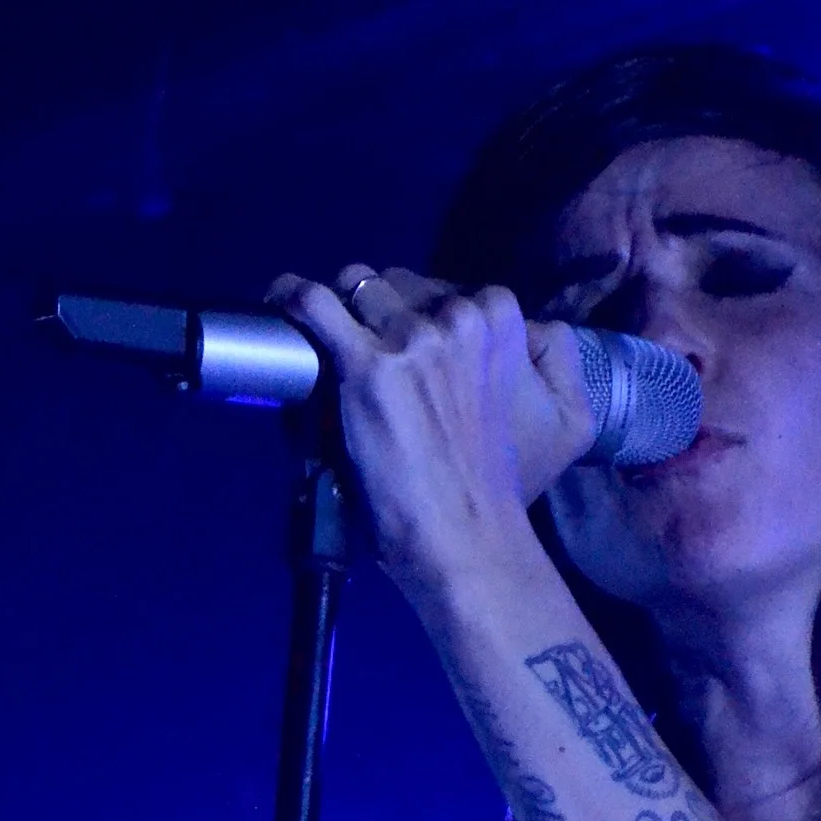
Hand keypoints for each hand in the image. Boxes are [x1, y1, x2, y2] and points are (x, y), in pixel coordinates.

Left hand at [264, 262, 596, 592]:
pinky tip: (283, 304)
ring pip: (358, 287)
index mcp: (501, 327)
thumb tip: (456, 345)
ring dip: (342, 309)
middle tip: (364, 345)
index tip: (406, 336)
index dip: (422, 310)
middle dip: (380, 308)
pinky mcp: (365, 366)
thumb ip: (503, 362)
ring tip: (323, 335)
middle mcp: (458, 321)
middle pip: (400, 284)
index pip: (451, 290)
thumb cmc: (496, 490)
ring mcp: (410, 340)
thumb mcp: (538, 410)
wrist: (468, 536)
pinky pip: (314, 305)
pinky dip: (293, 300)